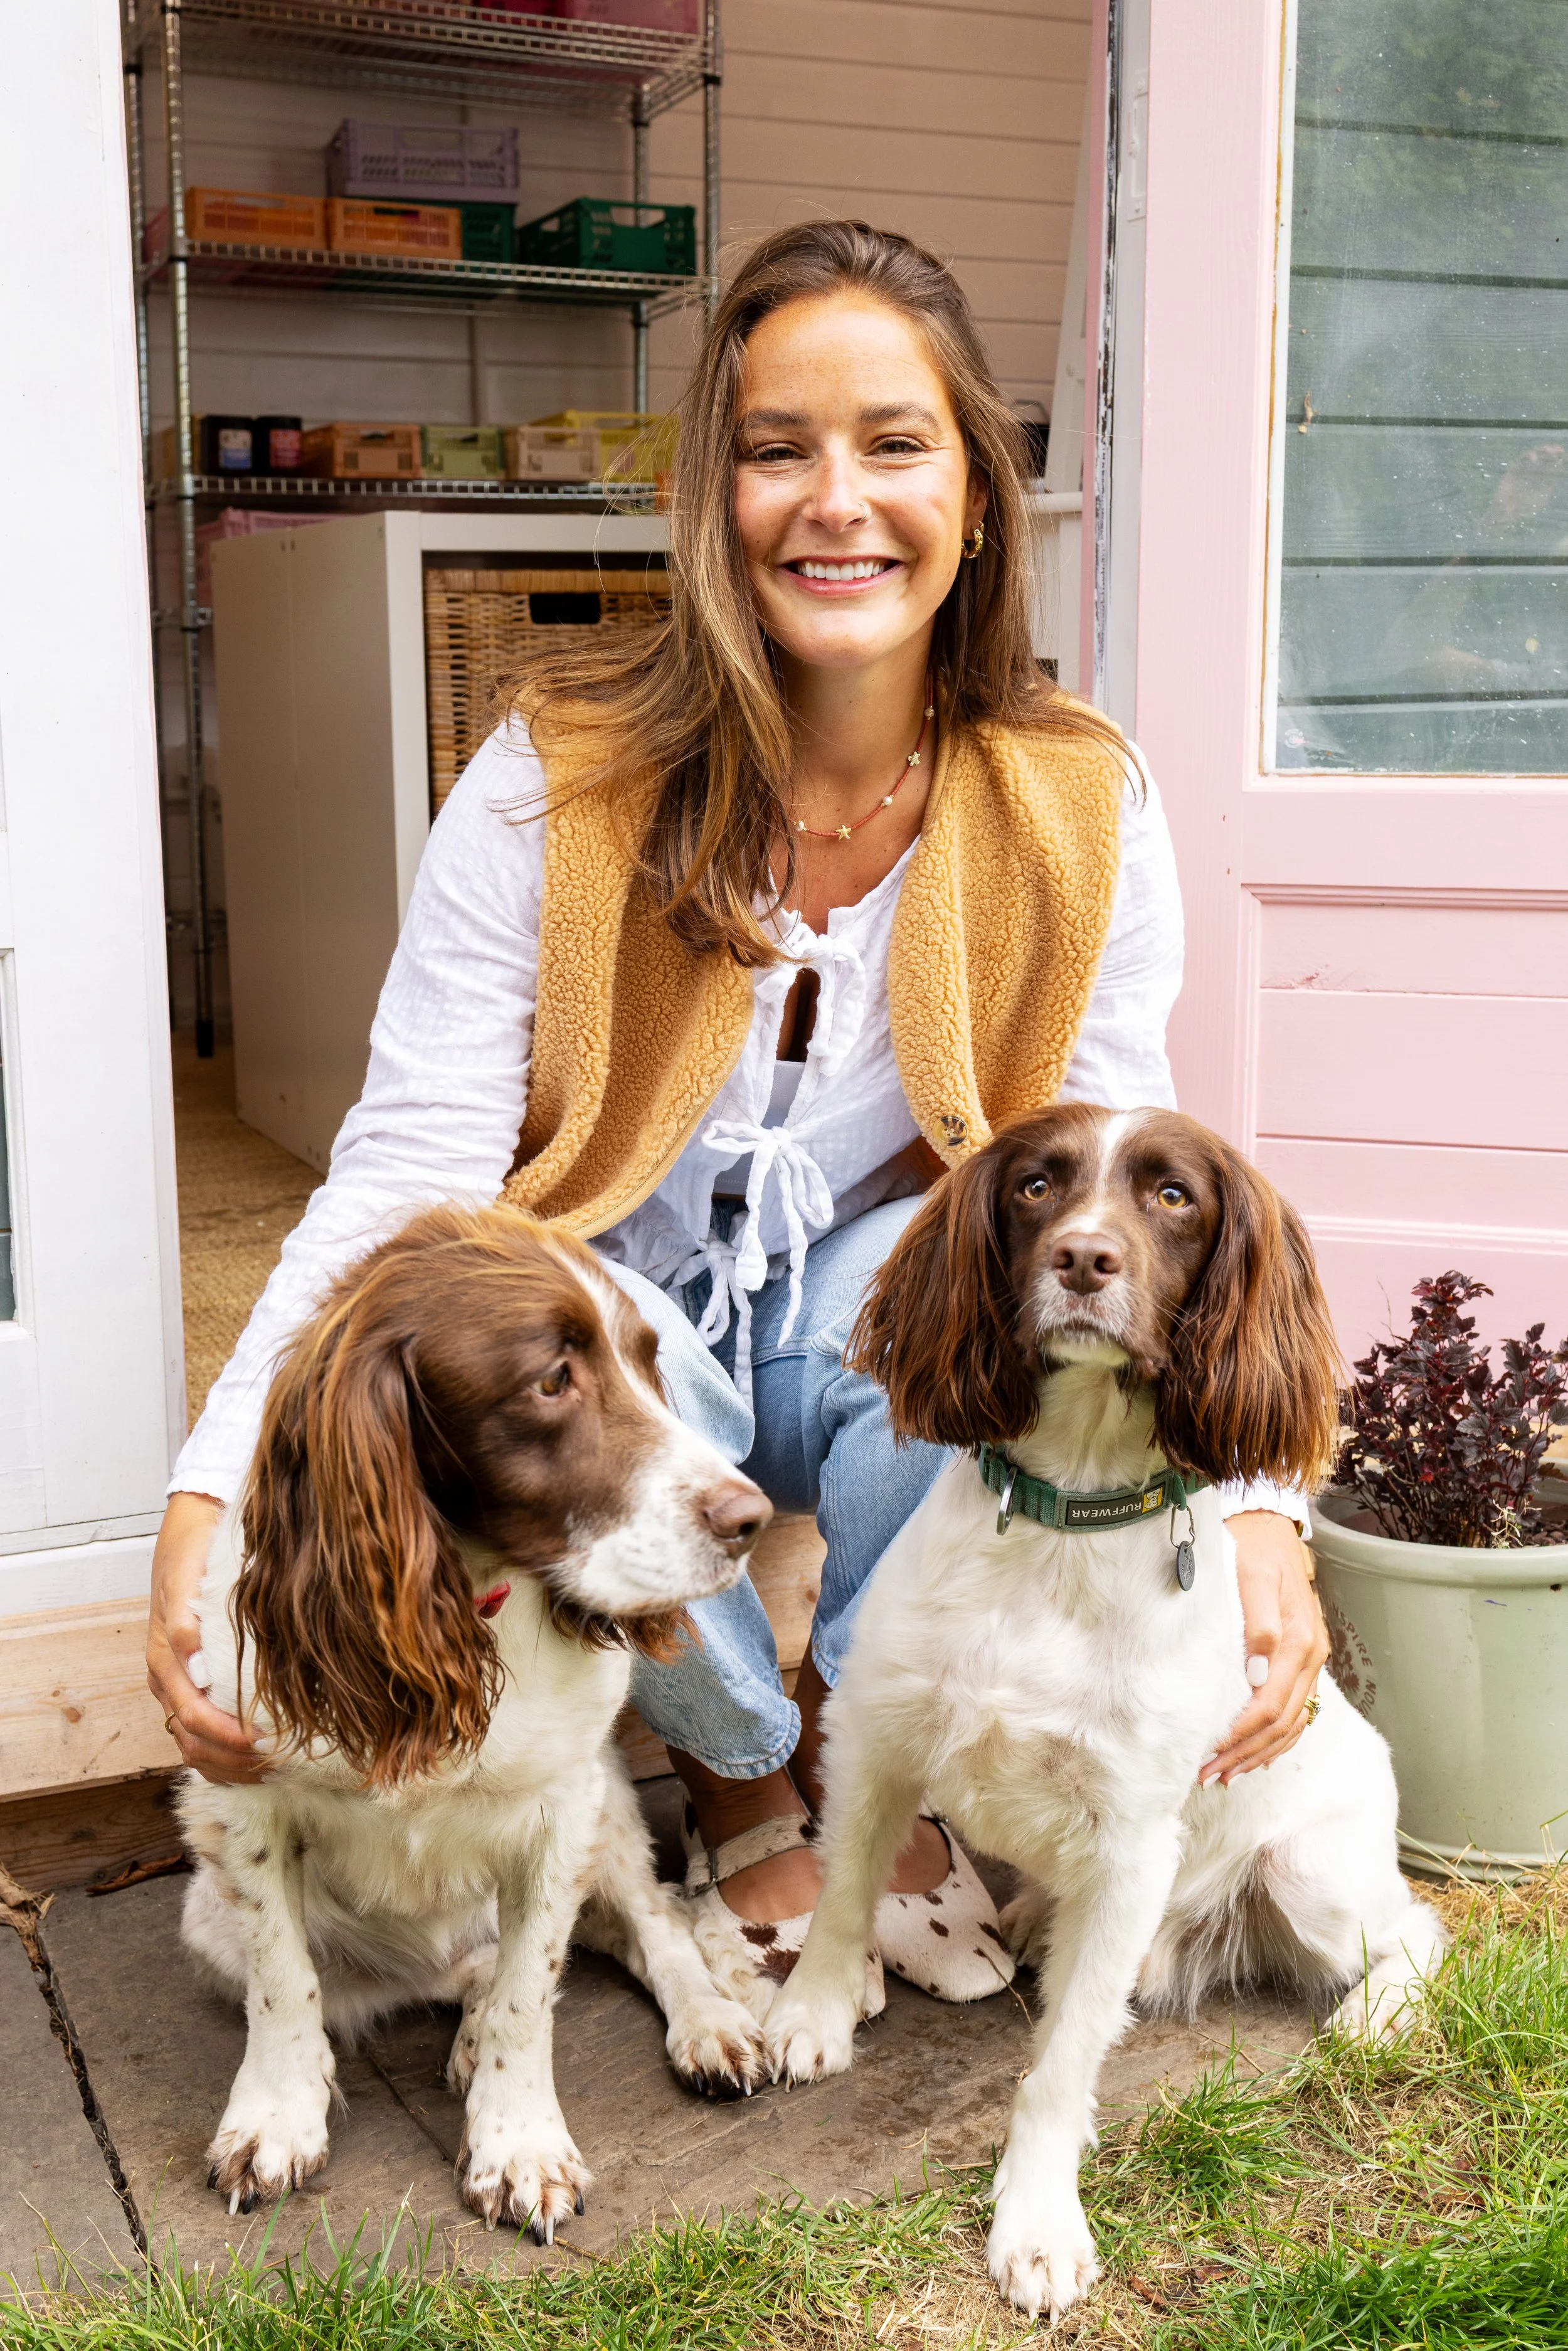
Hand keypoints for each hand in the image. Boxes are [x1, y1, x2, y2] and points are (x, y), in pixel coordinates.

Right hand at [147, 1491, 268, 1784]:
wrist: (190, 1530)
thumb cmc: (194, 1552)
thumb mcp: (187, 1576)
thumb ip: (185, 1623)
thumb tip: (193, 1666)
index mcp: (164, 1658)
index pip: (193, 1716)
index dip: (228, 1737)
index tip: (266, 1742)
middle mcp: (168, 1679)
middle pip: (192, 1742)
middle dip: (234, 1761)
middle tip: (280, 1763)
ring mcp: (177, 1685)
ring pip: (195, 1747)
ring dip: (231, 1766)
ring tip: (274, 1769)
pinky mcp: (192, 1685)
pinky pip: (201, 1736)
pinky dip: (227, 1757)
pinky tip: (259, 1759)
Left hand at [1202, 1510, 1326, 1784]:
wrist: (1268, 1527)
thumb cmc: (1253, 1550)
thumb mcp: (1251, 1575)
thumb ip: (1259, 1622)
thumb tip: (1259, 1671)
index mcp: (1299, 1640)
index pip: (1270, 1704)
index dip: (1240, 1735)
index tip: (1207, 1754)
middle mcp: (1311, 1656)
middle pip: (1281, 1722)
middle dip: (1244, 1753)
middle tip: (1206, 1774)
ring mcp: (1311, 1662)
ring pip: (1291, 1724)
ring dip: (1258, 1753)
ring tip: (1224, 1774)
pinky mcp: (1303, 1661)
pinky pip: (1296, 1712)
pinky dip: (1276, 1740)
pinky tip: (1253, 1755)